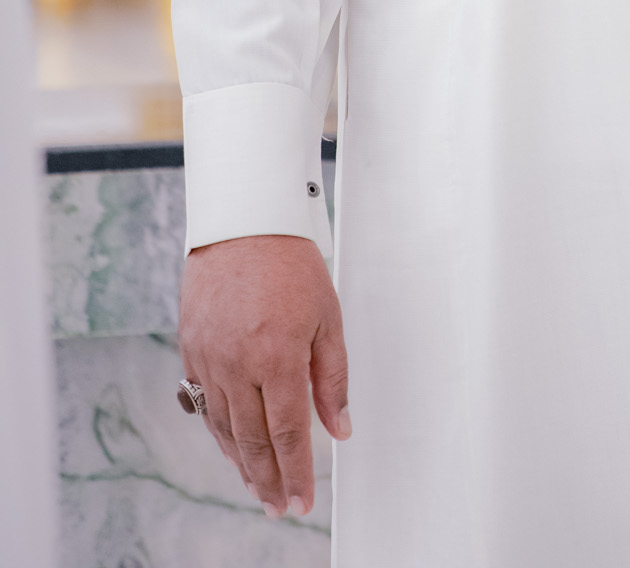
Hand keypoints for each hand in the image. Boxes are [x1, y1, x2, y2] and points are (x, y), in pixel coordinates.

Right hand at [179, 234, 349, 518]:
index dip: (296, 473)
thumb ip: (332, 378)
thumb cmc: (290, 263)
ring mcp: (209, 359)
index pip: (287, 434)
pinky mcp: (191, 350)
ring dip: (243, 464)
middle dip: (269, 480)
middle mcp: (238, 365)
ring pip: (225, 429)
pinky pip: (205, 405)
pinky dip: (220, 433)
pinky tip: (233, 447)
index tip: (303, 500)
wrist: (243, 223)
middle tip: (281, 506)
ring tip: (259, 487)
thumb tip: (340, 428)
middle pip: (253, 441)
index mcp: (277, 357)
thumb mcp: (327, 317)